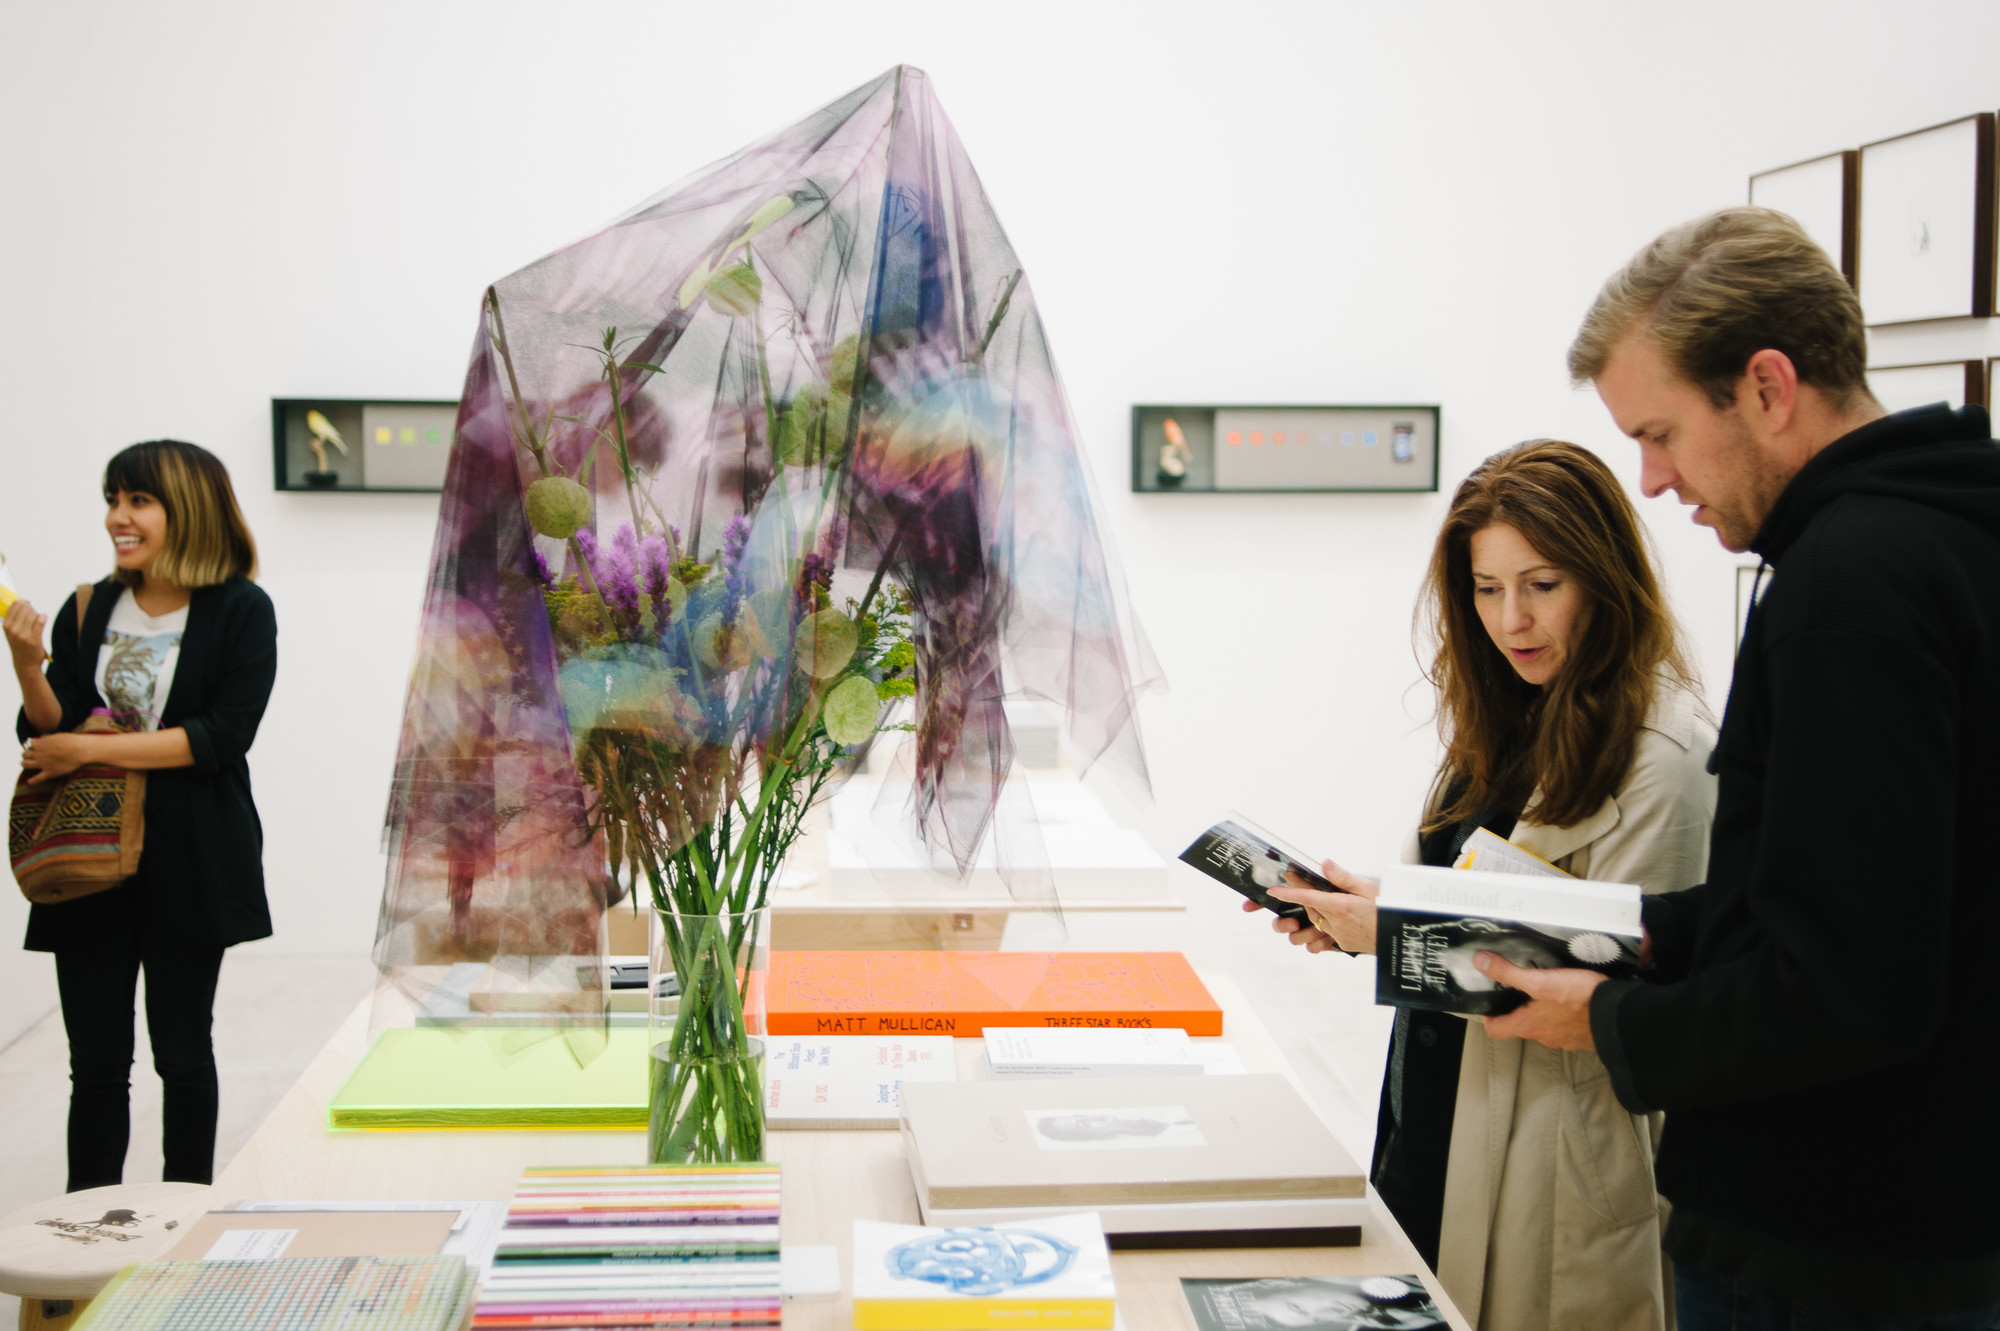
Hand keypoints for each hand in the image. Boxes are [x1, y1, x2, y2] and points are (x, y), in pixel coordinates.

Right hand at [4, 599, 46, 672]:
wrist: (25, 663)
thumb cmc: (20, 644)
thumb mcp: (11, 632)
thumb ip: (14, 618)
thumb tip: (21, 602)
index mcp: (6, 625)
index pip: (15, 605)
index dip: (23, 602)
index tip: (27, 604)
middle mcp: (13, 629)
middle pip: (25, 608)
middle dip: (31, 609)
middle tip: (33, 614)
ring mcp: (23, 634)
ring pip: (33, 614)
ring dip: (38, 614)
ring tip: (38, 620)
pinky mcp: (33, 639)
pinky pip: (41, 621)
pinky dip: (43, 617)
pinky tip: (43, 618)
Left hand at [21, 732, 90, 783]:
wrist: (81, 750)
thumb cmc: (72, 741)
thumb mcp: (57, 735)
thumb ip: (47, 738)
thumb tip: (42, 738)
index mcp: (40, 744)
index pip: (28, 744)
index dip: (30, 745)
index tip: (33, 746)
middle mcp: (39, 754)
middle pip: (24, 754)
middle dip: (26, 754)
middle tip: (29, 755)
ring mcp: (43, 764)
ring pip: (25, 764)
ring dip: (25, 764)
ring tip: (27, 764)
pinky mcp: (50, 773)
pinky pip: (37, 779)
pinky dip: (32, 781)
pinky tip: (29, 782)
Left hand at [1264, 858, 1380, 954]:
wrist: (1400, 937)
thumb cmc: (1388, 909)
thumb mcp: (1369, 888)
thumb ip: (1344, 877)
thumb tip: (1325, 864)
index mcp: (1340, 907)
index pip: (1308, 897)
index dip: (1289, 892)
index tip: (1274, 889)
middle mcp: (1336, 924)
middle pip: (1311, 908)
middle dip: (1307, 896)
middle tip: (1307, 884)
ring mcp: (1339, 937)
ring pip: (1318, 922)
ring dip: (1317, 911)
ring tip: (1327, 902)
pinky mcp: (1344, 945)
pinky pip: (1327, 934)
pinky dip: (1328, 923)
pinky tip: (1338, 917)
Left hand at [1476, 952, 1606, 1050]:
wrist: (1619, 1016)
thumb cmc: (1580, 1000)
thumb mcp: (1540, 981)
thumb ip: (1508, 972)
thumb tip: (1480, 962)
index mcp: (1528, 1025)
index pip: (1496, 1030)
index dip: (1489, 1018)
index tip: (1490, 1005)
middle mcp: (1544, 1036)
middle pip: (1521, 1025)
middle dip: (1519, 1009)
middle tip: (1519, 989)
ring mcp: (1564, 1039)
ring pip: (1545, 1025)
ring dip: (1543, 1011)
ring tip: (1548, 990)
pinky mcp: (1582, 1036)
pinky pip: (1567, 1026)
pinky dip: (1565, 1015)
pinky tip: (1572, 1000)